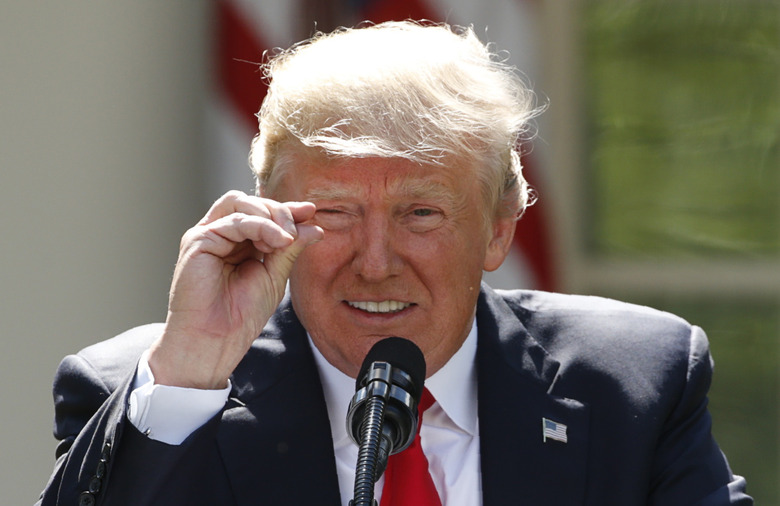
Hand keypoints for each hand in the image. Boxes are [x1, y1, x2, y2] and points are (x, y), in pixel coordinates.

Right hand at [147, 191, 323, 388]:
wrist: (216, 340)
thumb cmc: (241, 315)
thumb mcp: (274, 276)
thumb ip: (289, 249)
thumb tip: (314, 226)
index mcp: (238, 243)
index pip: (262, 214)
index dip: (286, 210)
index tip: (311, 212)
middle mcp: (220, 235)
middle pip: (250, 202)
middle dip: (279, 210)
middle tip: (300, 226)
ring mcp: (207, 235)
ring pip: (239, 203)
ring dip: (270, 215)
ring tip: (287, 238)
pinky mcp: (197, 240)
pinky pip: (233, 221)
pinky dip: (260, 226)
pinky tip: (279, 241)